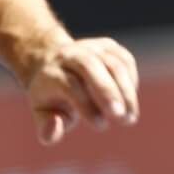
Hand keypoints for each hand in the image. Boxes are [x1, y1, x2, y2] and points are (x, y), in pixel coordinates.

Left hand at [25, 37, 139, 144]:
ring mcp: (90, 47)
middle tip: (122, 118)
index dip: (86, 105)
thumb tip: (56, 126)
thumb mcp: (43, 114)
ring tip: (130, 118)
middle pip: (90, 66)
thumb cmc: (53, 97)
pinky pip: (125, 62)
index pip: (69, 85)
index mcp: (50, 73)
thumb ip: (47, 128)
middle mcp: (69, 55)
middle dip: (109, 92)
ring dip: (127, 92)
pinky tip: (128, 101)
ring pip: (113, 64)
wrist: (56, 65)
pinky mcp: (109, 46)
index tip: (100, 126)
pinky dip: (131, 82)